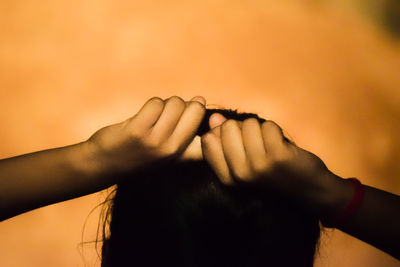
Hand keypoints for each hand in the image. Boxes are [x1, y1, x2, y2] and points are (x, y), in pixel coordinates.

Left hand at [84, 96, 205, 179]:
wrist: (103, 164)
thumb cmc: (138, 152)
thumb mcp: (168, 150)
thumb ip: (187, 130)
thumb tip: (201, 99)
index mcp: (184, 154)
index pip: (212, 135)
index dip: (213, 123)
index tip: (204, 125)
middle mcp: (174, 150)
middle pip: (195, 108)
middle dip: (181, 105)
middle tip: (166, 118)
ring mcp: (157, 141)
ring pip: (175, 103)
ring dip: (163, 104)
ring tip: (151, 119)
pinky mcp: (139, 131)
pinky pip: (155, 103)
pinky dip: (150, 105)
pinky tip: (141, 118)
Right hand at [201, 113, 341, 211]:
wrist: (309, 192)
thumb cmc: (274, 174)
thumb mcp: (244, 162)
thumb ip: (226, 140)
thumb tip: (214, 117)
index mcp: (227, 178)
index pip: (209, 140)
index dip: (223, 133)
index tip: (239, 143)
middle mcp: (239, 174)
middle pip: (228, 128)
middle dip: (243, 130)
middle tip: (258, 145)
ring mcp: (258, 166)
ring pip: (249, 124)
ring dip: (262, 130)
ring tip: (270, 146)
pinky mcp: (277, 157)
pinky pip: (268, 126)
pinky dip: (276, 131)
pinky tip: (281, 145)